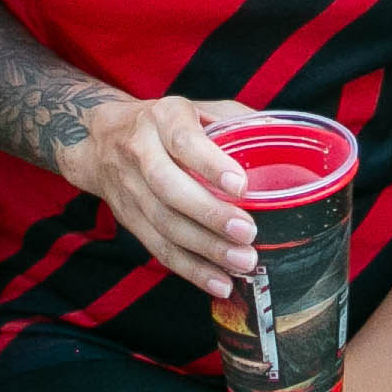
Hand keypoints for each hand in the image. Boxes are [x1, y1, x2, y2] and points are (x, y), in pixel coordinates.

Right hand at [55, 95, 259, 295]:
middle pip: (169, 188)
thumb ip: (238, 121)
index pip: (183, 140)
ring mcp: (130, 188)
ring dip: (204, 249)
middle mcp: (139, 151)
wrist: (102, 140)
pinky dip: (190, 269)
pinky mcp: (129, 219)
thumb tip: (289, 135)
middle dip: (209, 214)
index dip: (209, 163)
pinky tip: (219, 283)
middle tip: (247, 233)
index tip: (241, 185)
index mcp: (162, 117)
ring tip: (242, 262)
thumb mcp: (199, 108)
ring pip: (164, 224)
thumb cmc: (168, 123)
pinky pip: (158, 248)